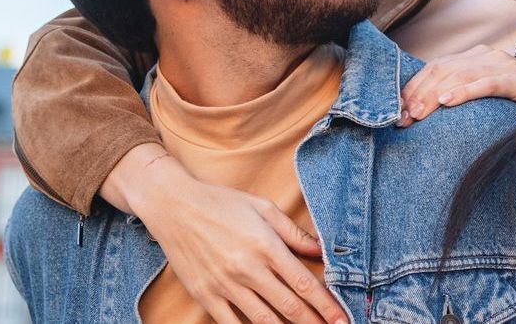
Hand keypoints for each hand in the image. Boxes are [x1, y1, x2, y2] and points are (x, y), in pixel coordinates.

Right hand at [109, 146, 348, 323]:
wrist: (173, 206)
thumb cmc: (221, 203)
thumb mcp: (263, 208)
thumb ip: (294, 233)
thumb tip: (322, 250)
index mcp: (266, 247)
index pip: (304, 284)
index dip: (326, 306)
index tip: (341, 319)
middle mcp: (248, 269)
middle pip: (289, 307)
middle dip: (314, 323)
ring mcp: (225, 285)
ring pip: (263, 320)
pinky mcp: (205, 295)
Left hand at [397, 45, 515, 126]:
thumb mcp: (485, 98)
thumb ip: (461, 95)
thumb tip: (423, 112)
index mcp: (476, 57)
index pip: (435, 67)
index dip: (413, 88)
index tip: (398, 112)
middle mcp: (487, 56)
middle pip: (442, 70)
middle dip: (418, 94)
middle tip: (403, 119)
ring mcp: (504, 65)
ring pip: (459, 75)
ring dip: (433, 96)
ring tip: (418, 114)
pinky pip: (486, 84)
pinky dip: (464, 92)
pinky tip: (446, 102)